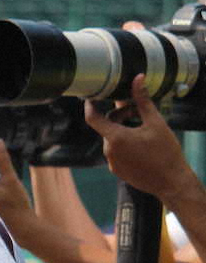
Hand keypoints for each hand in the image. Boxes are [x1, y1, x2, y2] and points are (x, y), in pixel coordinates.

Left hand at [84, 74, 189, 202]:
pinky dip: (124, 143)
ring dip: (123, 129)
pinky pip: (116, 151)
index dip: (90, 105)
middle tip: (138, 111)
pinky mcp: (117, 171)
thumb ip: (143, 100)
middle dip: (120, 116)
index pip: (92, 118)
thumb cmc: (166, 152)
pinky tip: (142, 144)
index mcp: (115, 138)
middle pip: (107, 126)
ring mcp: (112, 163)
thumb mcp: (155, 123)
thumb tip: (138, 78)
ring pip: (112, 139)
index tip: (93, 96)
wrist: (172, 183)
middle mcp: (109, 151)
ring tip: (143, 128)